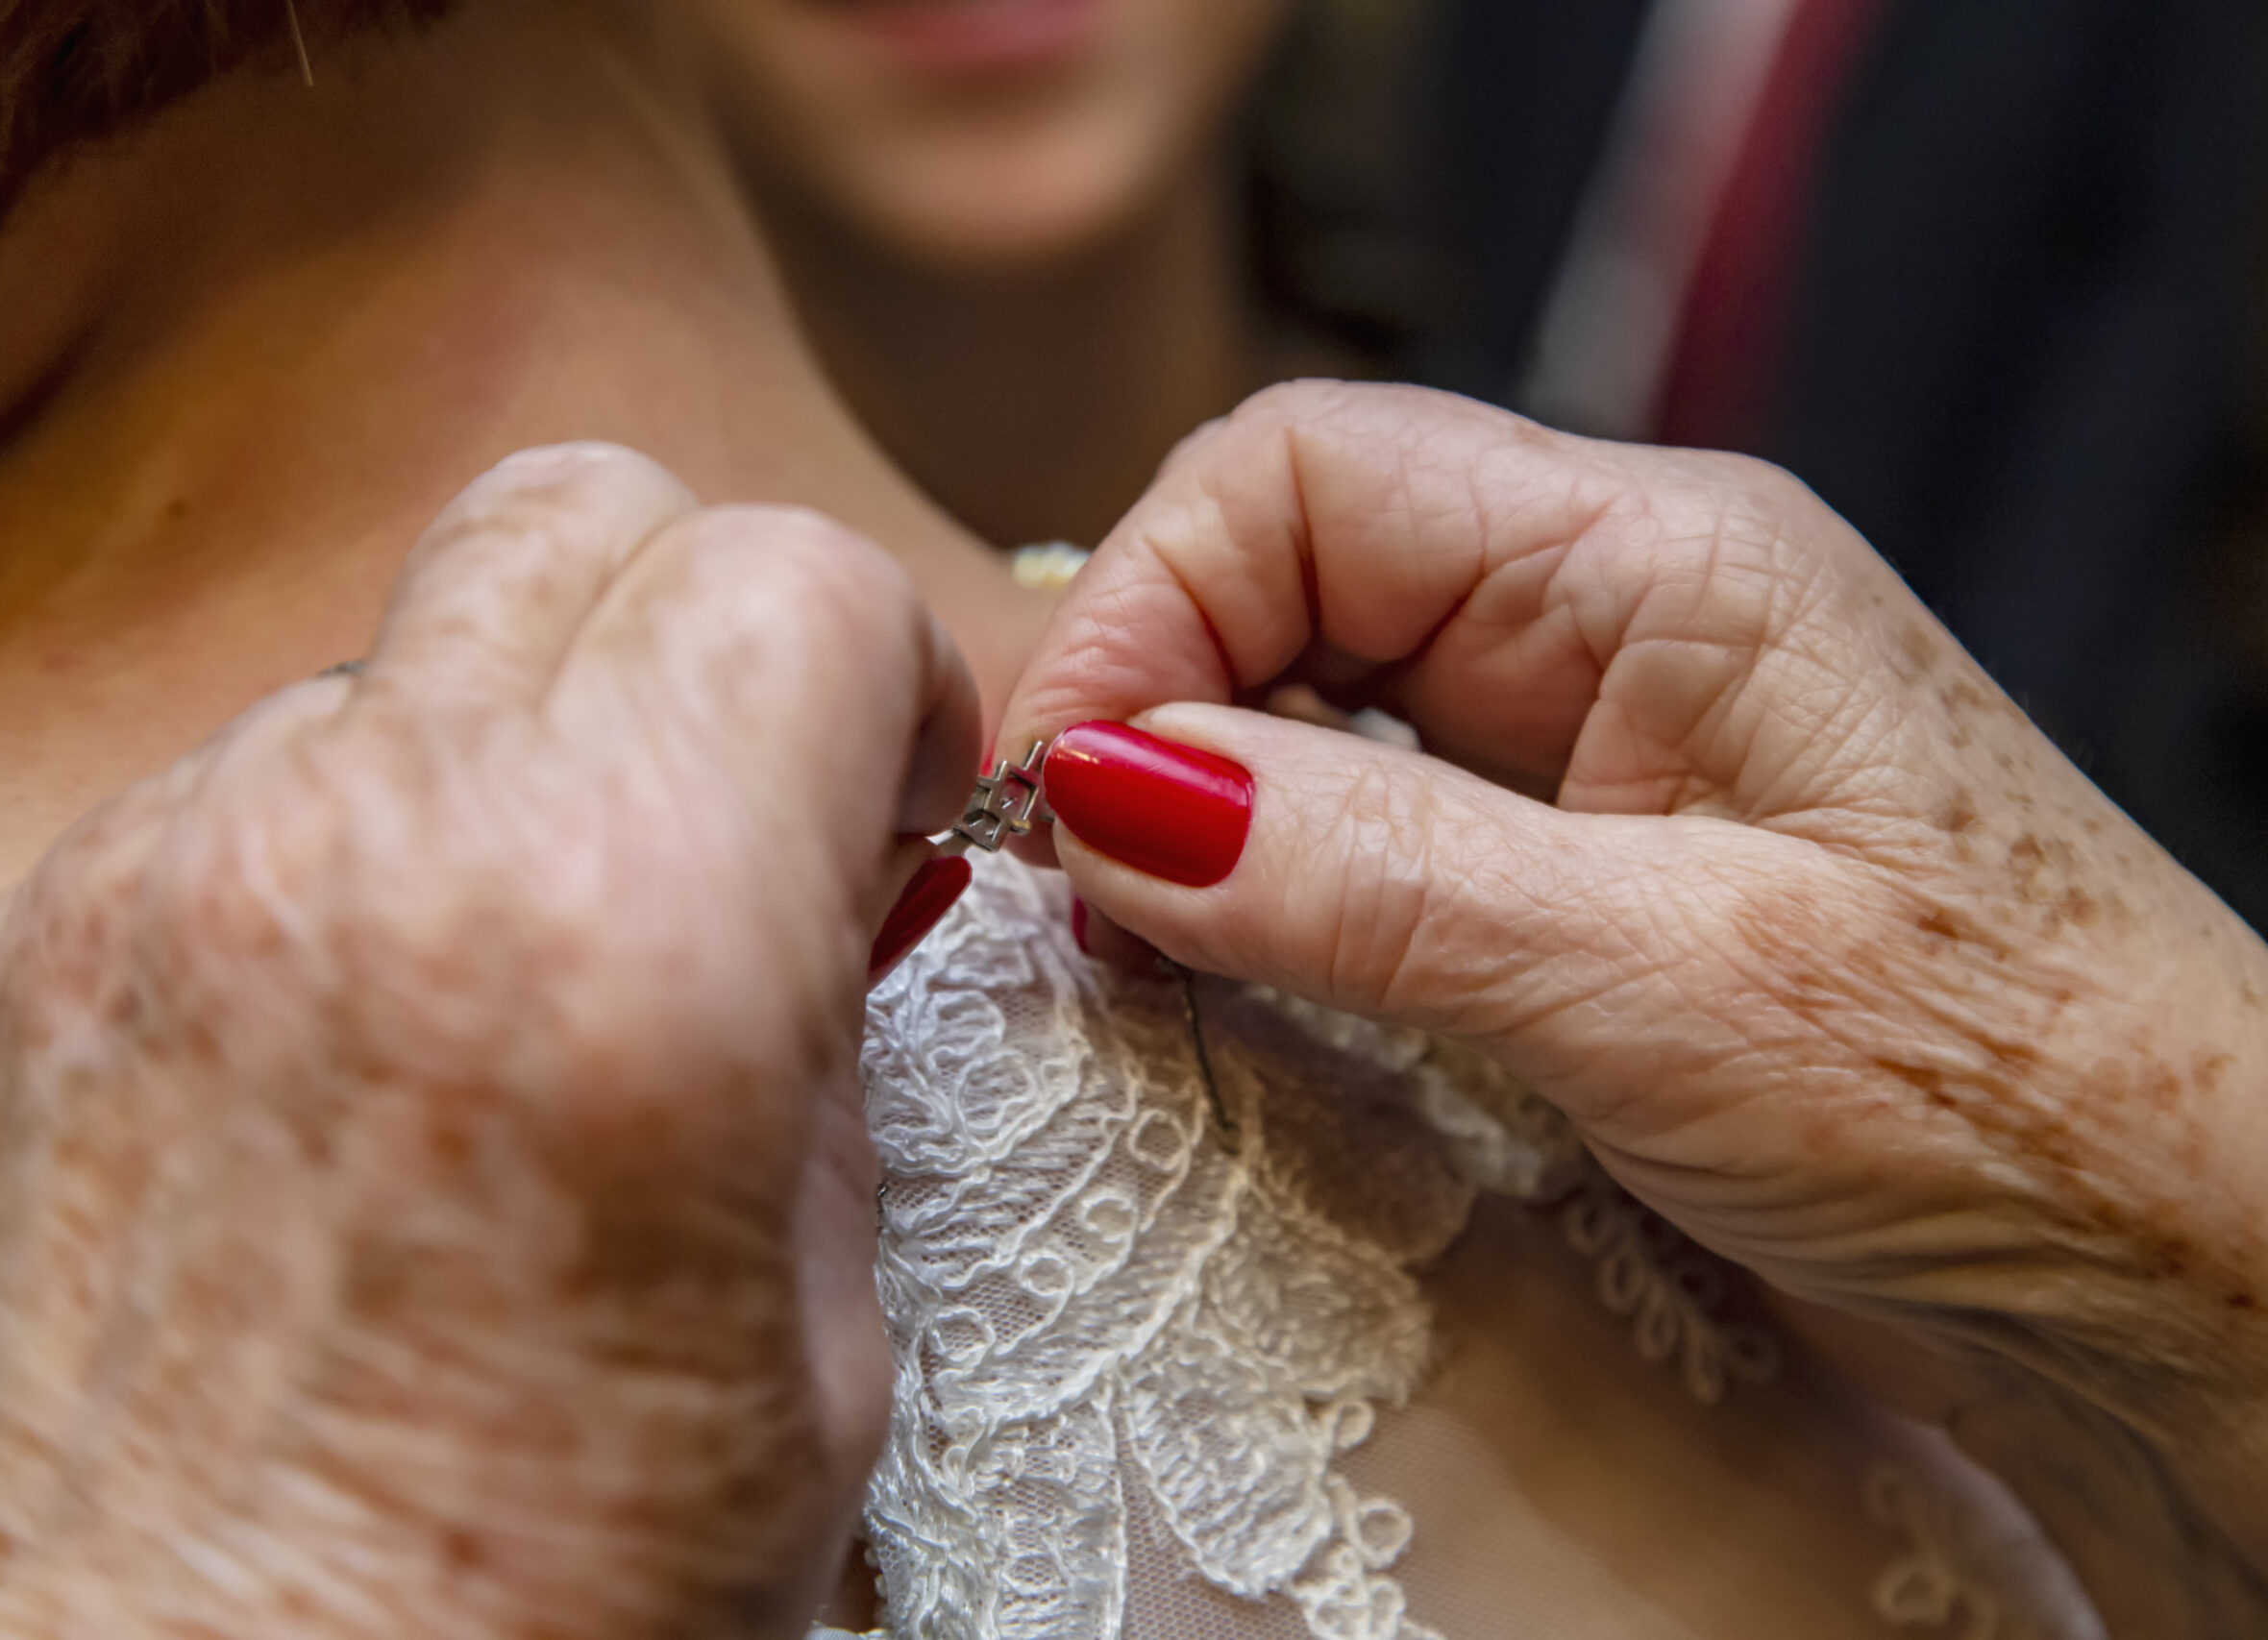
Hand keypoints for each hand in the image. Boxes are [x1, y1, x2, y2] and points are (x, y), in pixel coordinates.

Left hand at [0, 444, 979, 1637]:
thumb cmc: (511, 1632)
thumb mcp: (811, 1356)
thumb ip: (826, 1054)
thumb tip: (818, 906)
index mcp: (627, 942)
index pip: (795, 579)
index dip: (887, 678)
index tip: (887, 811)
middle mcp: (375, 851)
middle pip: (579, 511)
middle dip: (703, 632)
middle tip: (731, 825)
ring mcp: (163, 883)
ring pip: (400, 654)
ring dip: (509, 758)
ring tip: (524, 991)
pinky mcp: (27, 959)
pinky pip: (241, 797)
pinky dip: (346, 866)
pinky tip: (357, 1074)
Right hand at [998, 382, 2267, 1628]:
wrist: (2191, 1260)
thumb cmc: (2014, 1102)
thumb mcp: (1660, 983)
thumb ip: (1369, 873)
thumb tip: (1107, 798)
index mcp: (1662, 562)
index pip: (1307, 474)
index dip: (1149, 613)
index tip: (1061, 801)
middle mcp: (1620, 617)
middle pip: (1293, 572)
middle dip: (1157, 716)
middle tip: (1080, 901)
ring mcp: (1602, 742)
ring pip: (1317, 698)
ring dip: (1205, 810)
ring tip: (1146, 952)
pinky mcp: (1587, 864)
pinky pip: (1375, 817)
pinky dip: (1278, 883)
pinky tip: (1245, 972)